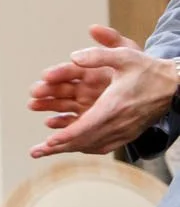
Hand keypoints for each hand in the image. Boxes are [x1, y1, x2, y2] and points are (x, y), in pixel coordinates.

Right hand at [30, 24, 131, 117]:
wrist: (158, 91)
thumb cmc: (141, 69)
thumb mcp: (127, 51)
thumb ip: (111, 39)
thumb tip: (93, 28)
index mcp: (90, 72)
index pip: (70, 71)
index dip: (58, 73)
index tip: (46, 76)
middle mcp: (85, 88)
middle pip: (61, 89)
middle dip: (46, 90)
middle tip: (35, 92)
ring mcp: (86, 104)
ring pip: (62, 105)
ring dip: (47, 106)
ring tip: (34, 105)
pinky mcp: (90, 119)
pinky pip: (74, 122)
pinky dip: (61, 123)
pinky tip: (50, 122)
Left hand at [31, 26, 179, 157]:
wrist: (175, 85)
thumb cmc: (148, 69)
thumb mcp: (124, 56)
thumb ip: (98, 55)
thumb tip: (72, 57)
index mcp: (115, 105)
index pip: (87, 126)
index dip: (67, 135)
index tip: (50, 142)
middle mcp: (120, 122)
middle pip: (87, 140)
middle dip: (61, 146)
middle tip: (39, 151)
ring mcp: (126, 130)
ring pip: (95, 145)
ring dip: (71, 148)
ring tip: (49, 151)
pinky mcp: (131, 133)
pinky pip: (107, 145)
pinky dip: (88, 147)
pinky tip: (75, 147)